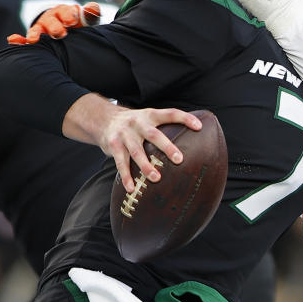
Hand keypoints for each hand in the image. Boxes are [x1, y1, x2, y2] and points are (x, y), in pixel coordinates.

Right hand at [7, 2, 100, 44]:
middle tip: (60, 34)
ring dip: (35, 34)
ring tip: (34, 40)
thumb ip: (90, 14)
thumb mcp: (84, 19)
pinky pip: (24, 38)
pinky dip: (18, 39)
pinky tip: (13, 40)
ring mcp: (41, 27)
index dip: (69, 15)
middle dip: (55, 27)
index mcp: (65, 12)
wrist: (64, 26)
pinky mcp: (34, 37)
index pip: (67, 11)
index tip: (73, 20)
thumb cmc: (76, 24)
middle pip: (52, 21)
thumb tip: (94, 9)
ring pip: (37, 29)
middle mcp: (51, 18)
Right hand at [63, 94, 202, 192]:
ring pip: (136, 151)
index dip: (185, 118)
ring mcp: (124, 134)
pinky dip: (126, 176)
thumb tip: (191, 142)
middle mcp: (137, 122)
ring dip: (145, 165)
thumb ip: (163, 128)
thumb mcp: (148, 119)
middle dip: (166, 147)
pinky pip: (120, 162)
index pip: (170, 113)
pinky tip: (132, 188)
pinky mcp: (113, 145)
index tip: (199, 127)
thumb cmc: (135, 124)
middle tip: (179, 159)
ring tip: (156, 178)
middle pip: (153, 134)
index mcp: (150, 115)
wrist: (104, 120)